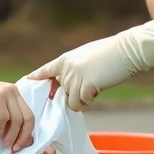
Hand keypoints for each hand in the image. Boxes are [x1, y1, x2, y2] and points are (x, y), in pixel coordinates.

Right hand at [0, 76, 34, 151]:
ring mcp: (6, 92)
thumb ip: (6, 119)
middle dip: (22, 137)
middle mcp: (13, 91)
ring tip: (1, 143)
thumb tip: (17, 137)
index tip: (18, 146)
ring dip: (10, 135)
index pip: (29, 116)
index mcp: (15, 94)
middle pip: (28, 118)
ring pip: (17, 119)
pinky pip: (3, 117)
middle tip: (13, 149)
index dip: (26, 133)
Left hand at [27, 21, 153, 110]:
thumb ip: (76, 69)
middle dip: (74, 94)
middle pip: (62, 91)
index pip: (47, 69)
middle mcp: (67, 68)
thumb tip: (72, 84)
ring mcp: (75, 77)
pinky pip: (80, 103)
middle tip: (89, 87)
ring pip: (70, 101)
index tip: (27, 80)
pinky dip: (88, 102)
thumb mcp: (88, 57)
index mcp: (66, 58)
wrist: (127, 50)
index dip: (37, 76)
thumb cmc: (112, 53)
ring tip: (94, 90)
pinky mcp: (85, 85)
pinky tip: (97, 92)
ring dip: (82, 100)